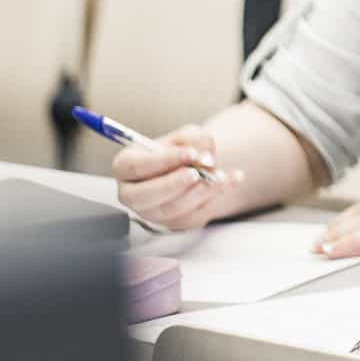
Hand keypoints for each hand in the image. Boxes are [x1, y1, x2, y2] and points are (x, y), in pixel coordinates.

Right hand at [113, 124, 239, 229]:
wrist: (192, 168)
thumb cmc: (180, 149)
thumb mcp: (185, 136)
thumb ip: (194, 139)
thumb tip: (204, 158)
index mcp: (126, 167)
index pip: (136, 167)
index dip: (164, 161)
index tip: (191, 154)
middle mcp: (132, 193)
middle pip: (145, 196)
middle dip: (174, 184)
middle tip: (198, 173)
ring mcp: (151, 213)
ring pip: (171, 210)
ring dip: (199, 192)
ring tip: (220, 175)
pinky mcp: (173, 224)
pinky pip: (192, 218)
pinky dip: (215, 199)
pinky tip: (234, 180)